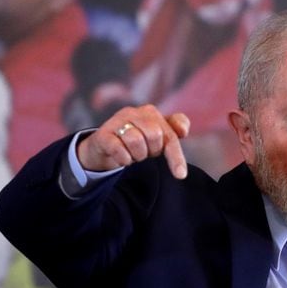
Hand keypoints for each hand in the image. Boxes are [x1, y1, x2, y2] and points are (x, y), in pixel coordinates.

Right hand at [76, 105, 191, 178]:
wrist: (103, 146)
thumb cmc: (134, 141)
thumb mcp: (155, 138)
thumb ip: (173, 132)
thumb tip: (183, 131)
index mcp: (151, 113)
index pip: (171, 132)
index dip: (176, 155)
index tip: (180, 175)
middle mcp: (134, 112)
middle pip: (155, 135)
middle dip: (151, 151)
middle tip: (144, 153)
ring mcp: (117, 121)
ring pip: (136, 141)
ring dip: (136, 155)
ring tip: (132, 155)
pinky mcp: (103, 134)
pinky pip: (119, 149)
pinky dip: (124, 159)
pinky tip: (122, 158)